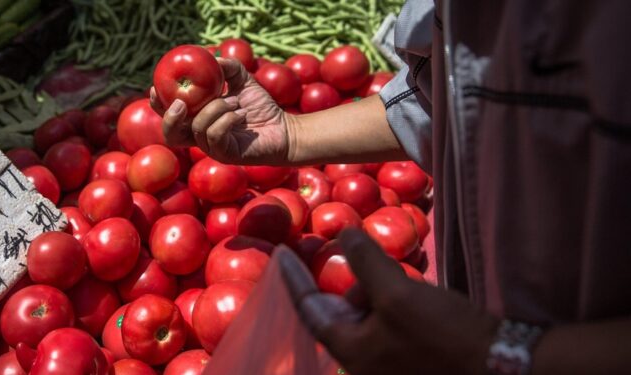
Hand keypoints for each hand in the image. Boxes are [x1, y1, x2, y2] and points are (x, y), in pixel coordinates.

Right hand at [150, 58, 289, 164]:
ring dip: (215, 108)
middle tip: (180, 102)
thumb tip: (211, 56)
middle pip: (171, 135)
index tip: (155, 87)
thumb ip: (226, 68)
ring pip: (197, 128)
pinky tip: (241, 113)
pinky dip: (227, 119)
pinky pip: (214, 135)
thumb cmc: (261, 107)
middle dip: (170, 118)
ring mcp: (212, 148)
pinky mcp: (225, 154)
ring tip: (235, 101)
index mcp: (197, 120)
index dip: (157, 104)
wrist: (283, 129)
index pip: (169, 116)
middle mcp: (201, 137)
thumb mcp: (242, 81)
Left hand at [277, 228, 498, 374]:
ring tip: (406, 285)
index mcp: (350, 352)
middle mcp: (363, 363)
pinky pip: (390, 325)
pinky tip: (417, 295)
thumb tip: (346, 234)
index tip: (280, 254)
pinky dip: (394, 304)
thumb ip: (365, 262)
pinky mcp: (410, 360)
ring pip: (368, 316)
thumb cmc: (442, 334)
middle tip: (372, 263)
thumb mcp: (397, 293)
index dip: (293, 279)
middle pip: (341, 312)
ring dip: (379, 293)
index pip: (308, 310)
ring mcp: (387, 364)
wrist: (502, 366)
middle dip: (354, 284)